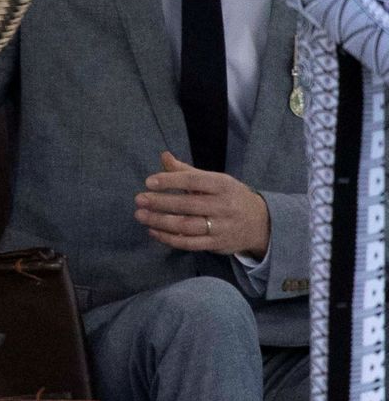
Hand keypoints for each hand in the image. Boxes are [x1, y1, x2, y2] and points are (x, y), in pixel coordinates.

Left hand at [135, 151, 269, 258]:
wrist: (260, 223)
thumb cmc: (230, 197)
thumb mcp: (215, 181)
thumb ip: (187, 171)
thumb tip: (164, 156)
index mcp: (223, 185)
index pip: (194, 181)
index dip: (171, 181)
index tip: (149, 182)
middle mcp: (223, 206)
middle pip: (188, 205)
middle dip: (161, 202)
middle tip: (139, 199)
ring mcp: (221, 227)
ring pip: (187, 225)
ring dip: (160, 221)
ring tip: (140, 215)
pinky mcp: (216, 244)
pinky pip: (189, 243)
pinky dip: (169, 238)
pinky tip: (153, 231)